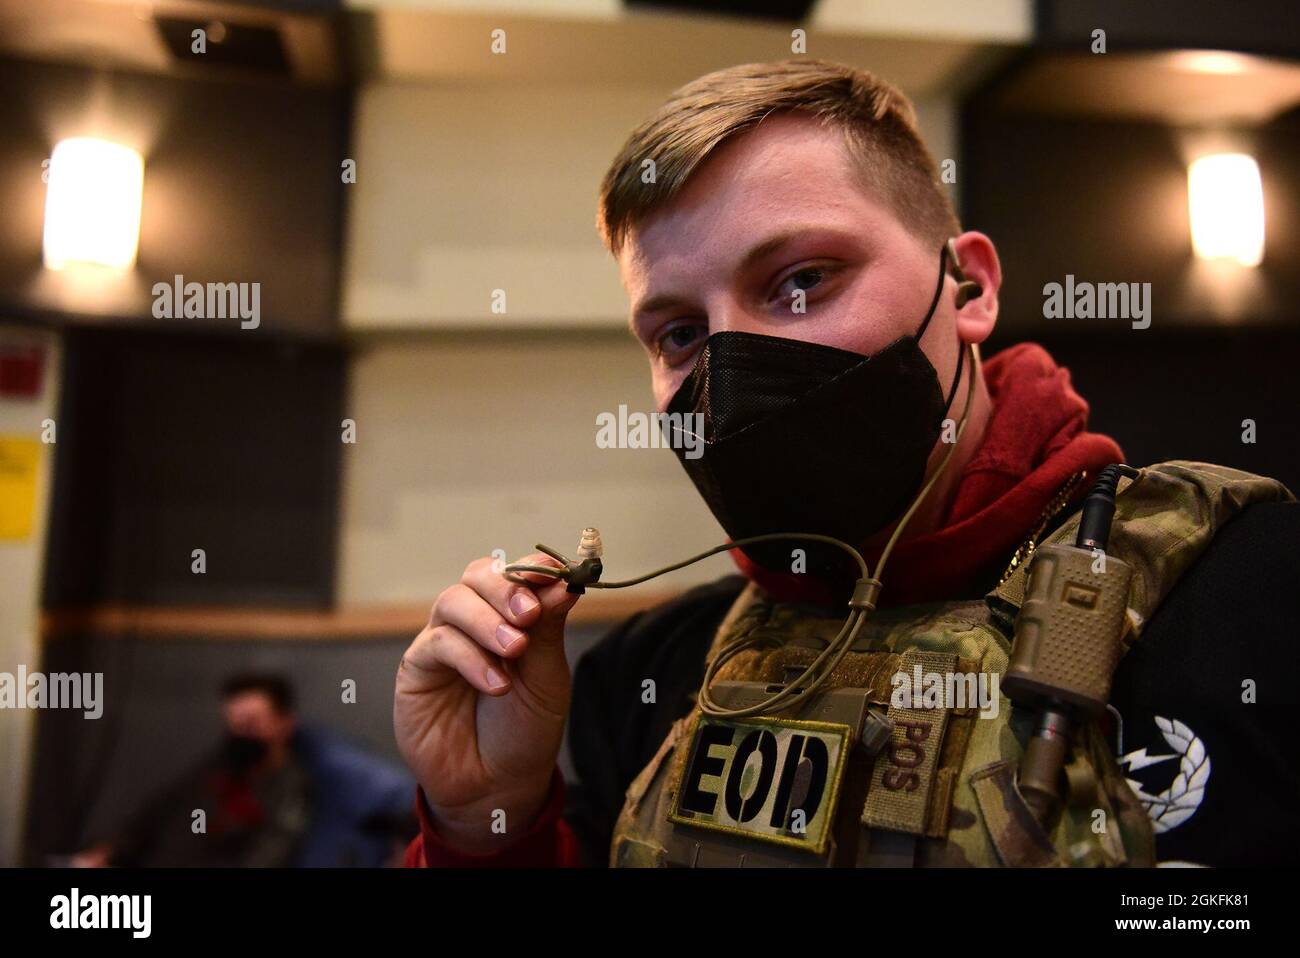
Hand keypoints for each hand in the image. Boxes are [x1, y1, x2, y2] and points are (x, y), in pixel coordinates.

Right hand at [394, 554, 578, 853]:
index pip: (514, 573)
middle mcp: (473, 621)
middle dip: (505, 588)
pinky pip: (438, 644)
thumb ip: (548, 628)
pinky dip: (470, 658)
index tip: (555, 576)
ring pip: (453, 602)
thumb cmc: (524, 728)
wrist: (498, 786)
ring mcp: (443, 641)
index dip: (531, 568)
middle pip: (477, 576)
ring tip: (514, 650)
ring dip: (487, 622)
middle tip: (529, 614)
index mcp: (509, 615)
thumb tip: (562, 580)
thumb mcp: (546, 677)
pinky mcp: (416, 669)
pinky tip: (496, 684)